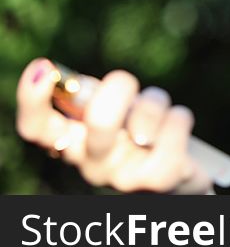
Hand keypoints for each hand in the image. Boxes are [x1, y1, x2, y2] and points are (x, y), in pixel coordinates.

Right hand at [16, 58, 214, 193]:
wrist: (179, 170)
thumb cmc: (137, 131)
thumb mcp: (111, 111)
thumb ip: (88, 96)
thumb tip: (65, 77)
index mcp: (73, 143)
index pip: (37, 129)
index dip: (33, 100)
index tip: (43, 68)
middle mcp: (92, 165)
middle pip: (98, 121)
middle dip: (119, 89)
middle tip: (125, 81)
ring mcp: (124, 177)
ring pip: (143, 122)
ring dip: (155, 102)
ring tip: (159, 112)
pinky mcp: (161, 179)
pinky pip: (174, 126)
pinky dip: (179, 116)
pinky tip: (175, 126)